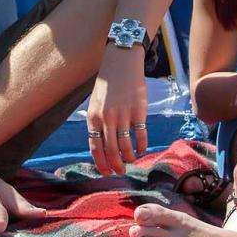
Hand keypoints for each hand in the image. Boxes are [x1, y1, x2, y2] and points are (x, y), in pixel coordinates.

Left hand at [86, 46, 148, 175]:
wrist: (121, 64)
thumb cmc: (107, 86)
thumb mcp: (95, 104)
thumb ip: (96, 124)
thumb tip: (100, 148)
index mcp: (93, 118)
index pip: (95, 148)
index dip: (101, 164)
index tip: (106, 172)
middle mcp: (107, 119)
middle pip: (111, 151)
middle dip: (116, 165)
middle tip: (120, 171)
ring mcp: (123, 115)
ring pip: (126, 146)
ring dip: (129, 157)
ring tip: (131, 160)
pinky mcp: (139, 111)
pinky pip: (141, 134)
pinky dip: (142, 146)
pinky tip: (142, 149)